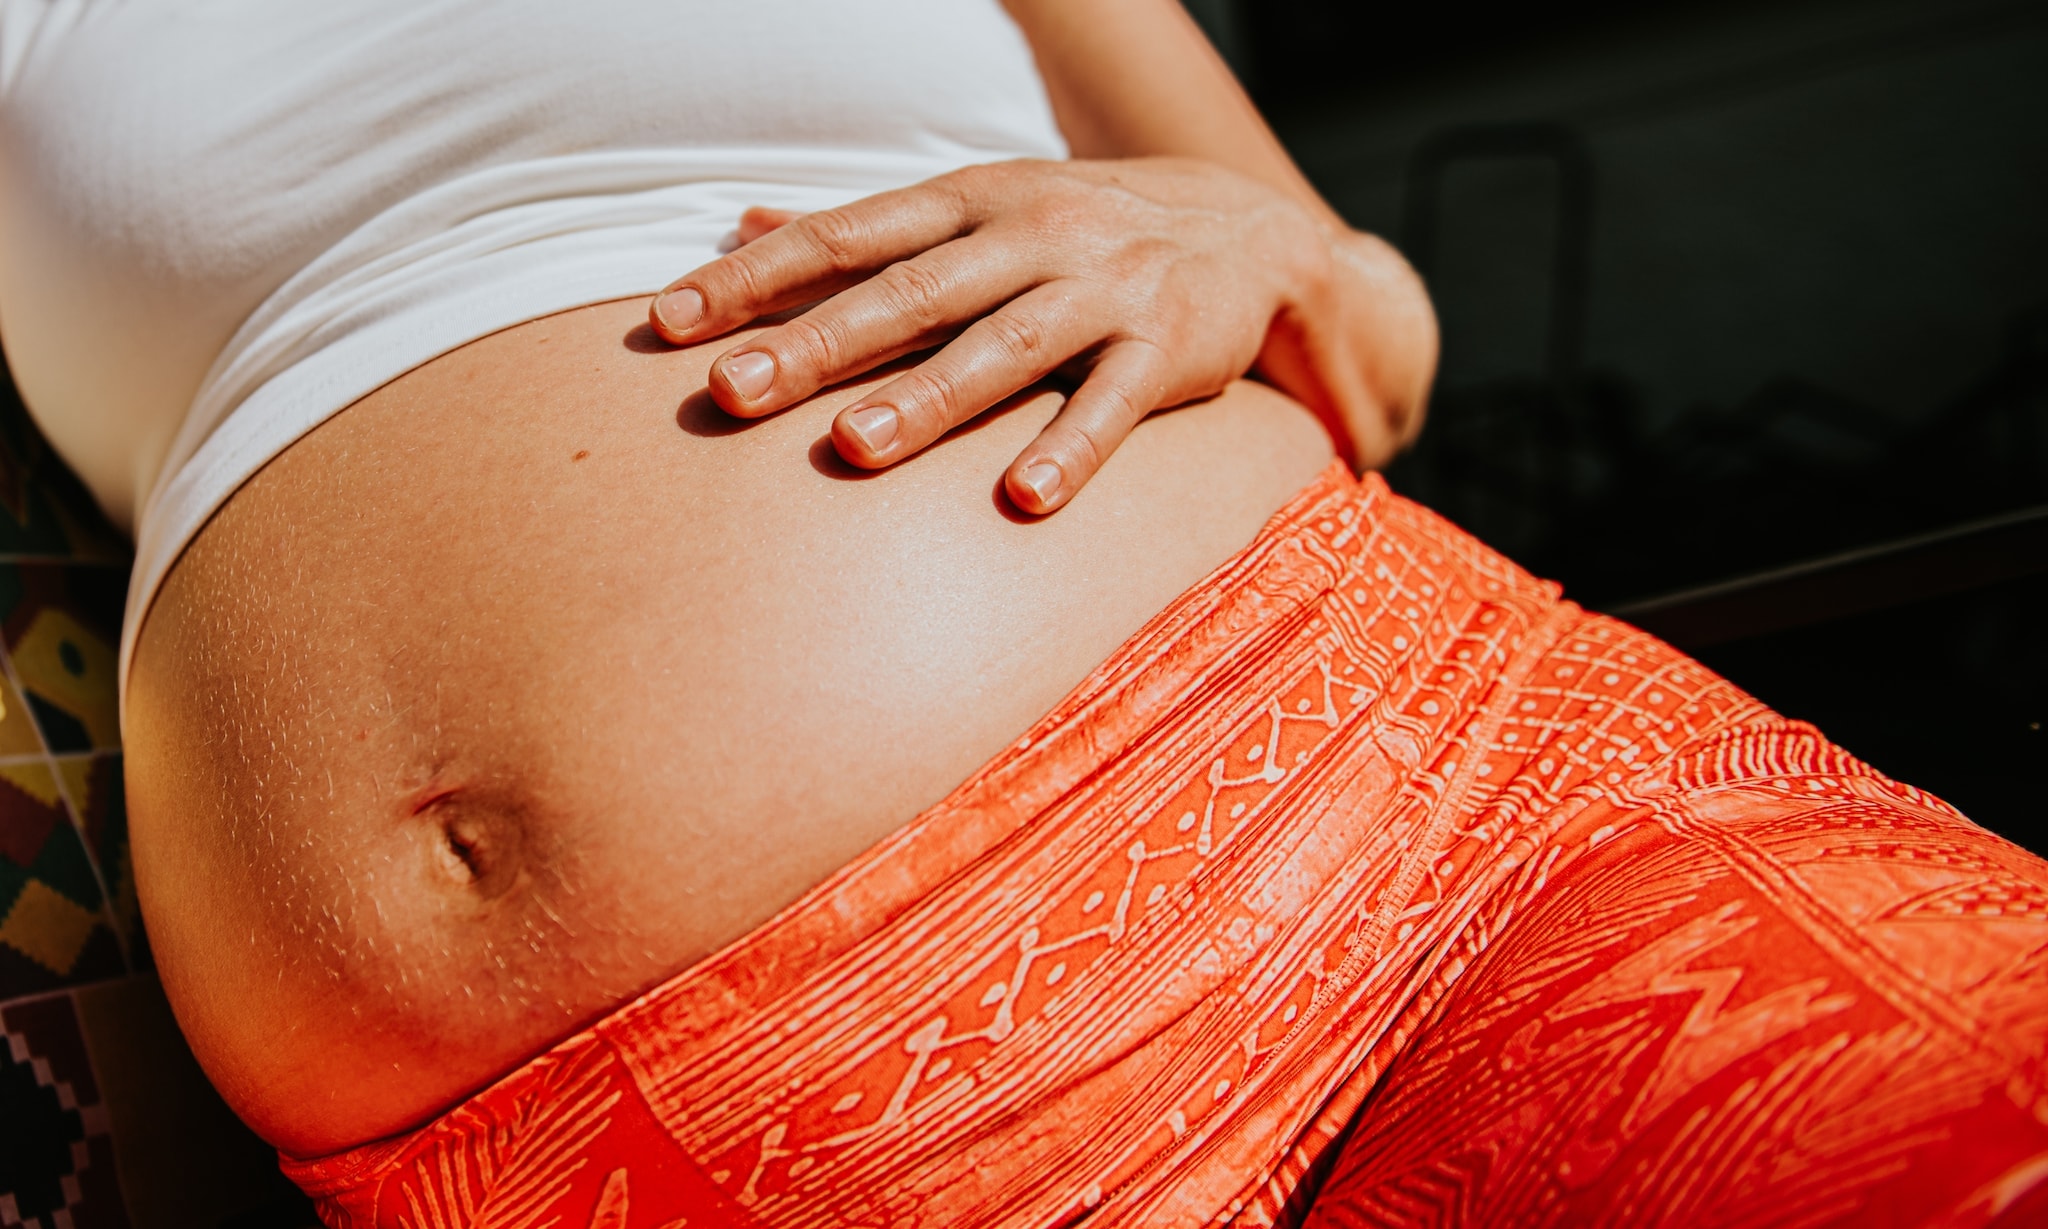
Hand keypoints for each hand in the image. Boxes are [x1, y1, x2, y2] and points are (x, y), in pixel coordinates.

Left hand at [647, 157, 1354, 513]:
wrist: (1253, 235)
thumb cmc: (1080, 232)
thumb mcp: (977, 206)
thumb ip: (866, 228)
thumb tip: (741, 221)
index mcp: (970, 201)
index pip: (845, 235)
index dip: (756, 277)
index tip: (668, 322)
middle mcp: (1031, 234)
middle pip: (911, 292)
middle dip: (817, 344)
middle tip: (730, 394)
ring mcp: (1103, 290)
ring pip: (1006, 345)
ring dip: (930, 400)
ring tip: (855, 453)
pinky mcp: (1170, 348)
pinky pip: (1117, 406)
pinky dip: (1073, 450)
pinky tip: (1023, 502)